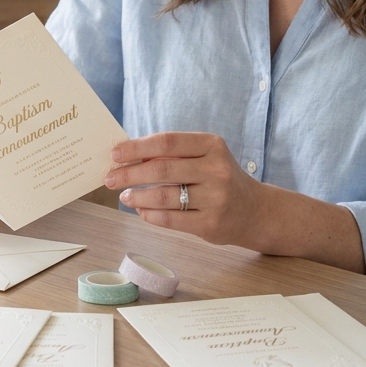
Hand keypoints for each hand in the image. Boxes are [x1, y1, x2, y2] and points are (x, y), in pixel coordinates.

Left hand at [104, 132, 259, 246]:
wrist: (255, 210)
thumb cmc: (218, 178)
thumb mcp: (204, 157)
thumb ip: (173, 154)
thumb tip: (128, 155)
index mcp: (212, 145)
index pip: (167, 142)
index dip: (137, 147)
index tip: (114, 153)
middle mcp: (216, 170)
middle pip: (161, 170)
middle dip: (129, 174)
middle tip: (110, 178)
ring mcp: (215, 198)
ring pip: (164, 196)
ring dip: (137, 197)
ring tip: (124, 197)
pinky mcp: (211, 224)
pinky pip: (170, 220)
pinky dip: (150, 215)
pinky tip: (141, 211)